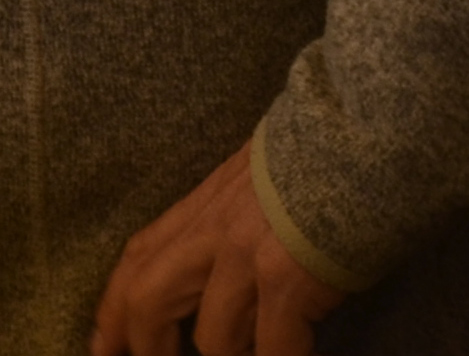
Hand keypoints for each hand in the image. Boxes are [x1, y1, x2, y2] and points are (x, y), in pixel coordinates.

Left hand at [93, 144, 349, 355]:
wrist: (364, 134)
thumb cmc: (321, 156)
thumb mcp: (255, 179)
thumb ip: (231, 218)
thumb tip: (224, 265)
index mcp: (202, 207)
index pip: (139, 260)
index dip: (114, 308)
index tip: (103, 345)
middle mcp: (212, 231)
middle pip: (148, 300)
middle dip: (145, 346)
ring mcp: (245, 255)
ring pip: (212, 337)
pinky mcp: (286, 279)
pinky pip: (272, 347)